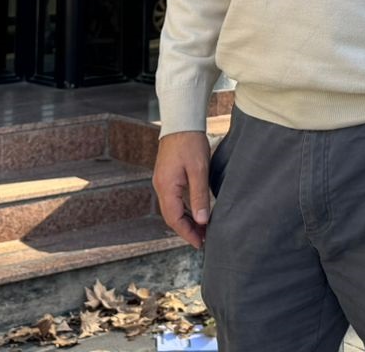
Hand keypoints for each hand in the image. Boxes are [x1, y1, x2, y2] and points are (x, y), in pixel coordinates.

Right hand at [153, 130, 211, 248]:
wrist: (181, 121)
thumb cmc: (190, 142)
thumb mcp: (199, 170)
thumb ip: (199, 196)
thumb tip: (202, 221)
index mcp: (166, 186)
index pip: (174, 219)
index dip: (187, 233)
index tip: (201, 243)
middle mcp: (160, 186)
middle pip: (172, 216)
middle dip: (187, 230)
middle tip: (204, 240)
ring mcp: (162, 181)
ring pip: (172, 209)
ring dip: (186, 220)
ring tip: (202, 229)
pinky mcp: (167, 176)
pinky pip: (173, 199)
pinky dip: (184, 209)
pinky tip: (195, 212)